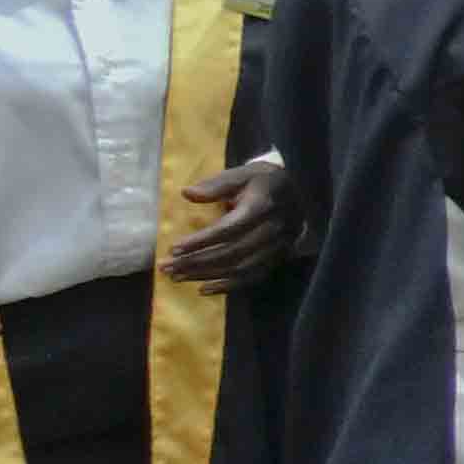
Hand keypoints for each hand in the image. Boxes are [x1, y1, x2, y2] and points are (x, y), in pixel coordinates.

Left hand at [169, 151, 297, 285]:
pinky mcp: (278, 258)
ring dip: (206, 275)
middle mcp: (272, 230)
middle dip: (196, 262)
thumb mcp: (242, 174)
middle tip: (167, 267)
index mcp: (262, 207)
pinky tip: (204, 289)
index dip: (201, 241)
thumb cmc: (262, 181)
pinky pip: (252, 277)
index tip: (173, 248)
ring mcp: (278, 247)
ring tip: (177, 277)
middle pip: (231, 253)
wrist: (297, 191)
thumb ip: (216, 184)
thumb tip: (187, 193)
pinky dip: (228, 286)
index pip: (228, 229)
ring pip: (239, 268)